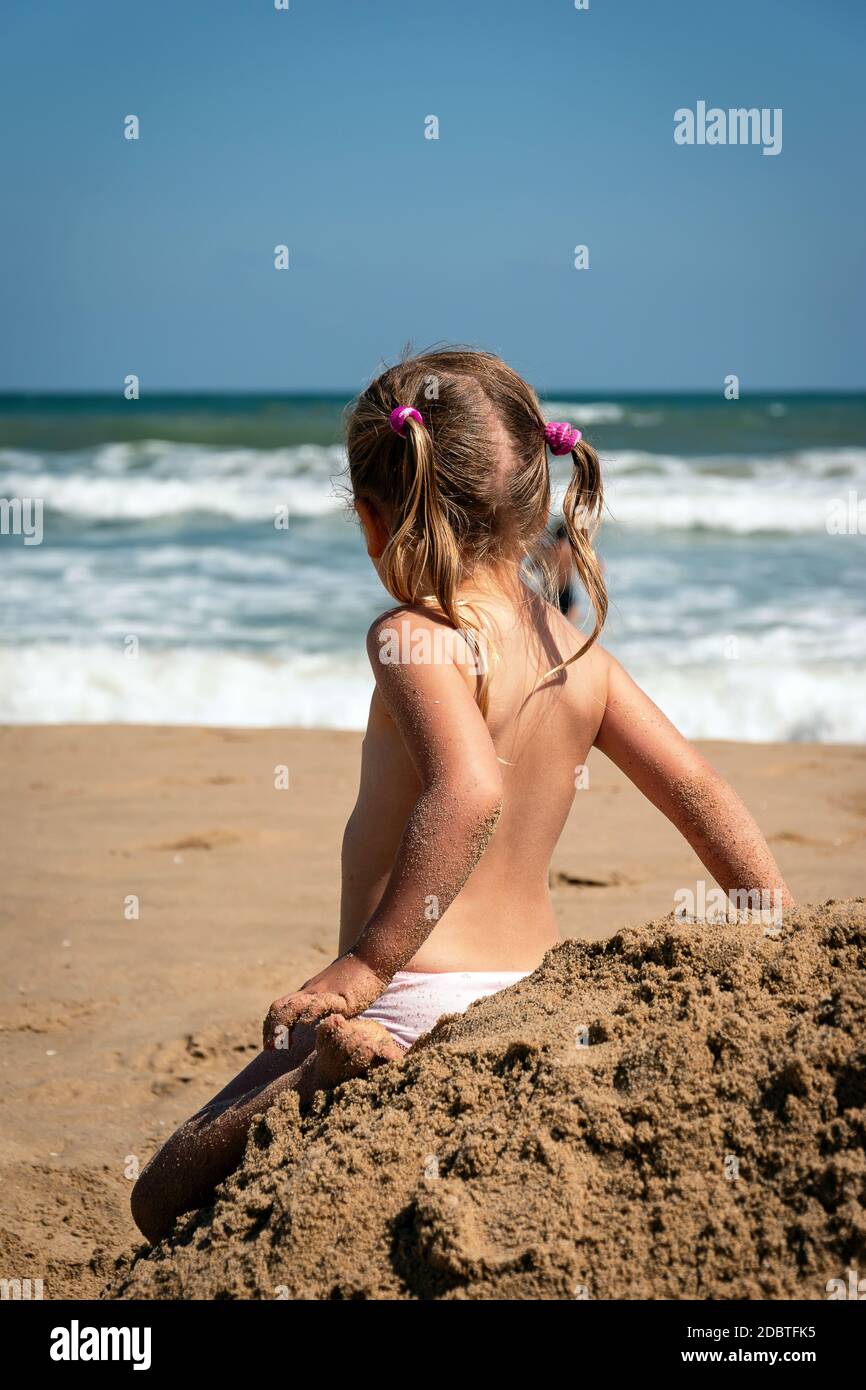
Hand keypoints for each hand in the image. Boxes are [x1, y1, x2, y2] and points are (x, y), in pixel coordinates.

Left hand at [262, 952, 388, 1050]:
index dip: (270, 1025)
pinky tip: (307, 1023)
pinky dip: (311, 1013)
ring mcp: (324, 994)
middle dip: (271, 1029)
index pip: (280, 1008)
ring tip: (283, 1043)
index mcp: (308, 993)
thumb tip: (320, 1024)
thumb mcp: (334, 992)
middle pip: (280, 1008)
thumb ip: (324, 1006)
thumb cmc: (356, 976)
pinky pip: (322, 1005)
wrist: (372, 957)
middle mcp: (311, 992)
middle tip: (270, 1049)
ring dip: (284, 1026)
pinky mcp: (342, 998)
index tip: (269, 1044)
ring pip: (294, 1007)